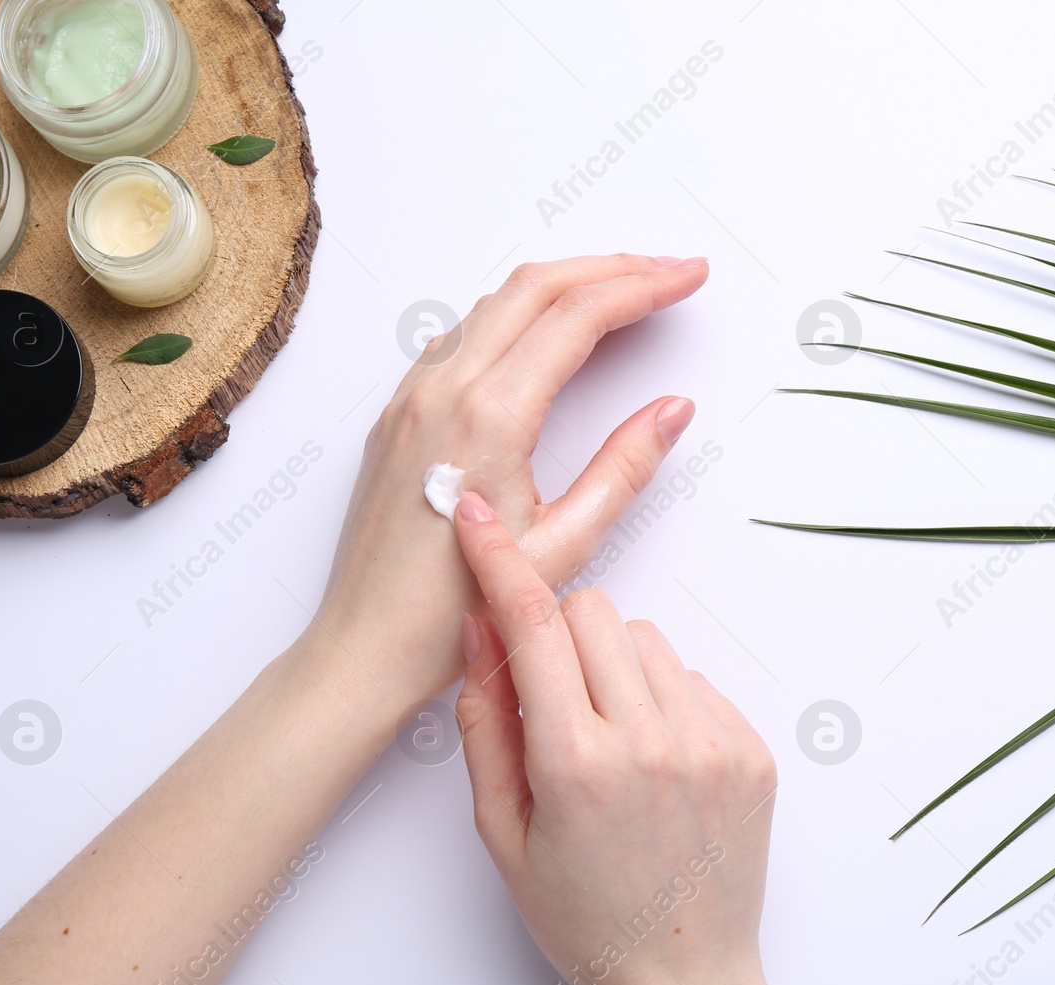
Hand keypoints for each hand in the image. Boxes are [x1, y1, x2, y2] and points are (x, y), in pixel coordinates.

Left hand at [310, 254, 708, 702]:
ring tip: (618, 292)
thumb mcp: (563, 546)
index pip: (578, 317)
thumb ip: (624, 469)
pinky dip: (514, 314)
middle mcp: (442, 390)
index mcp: (488, 417)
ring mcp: (412, 397)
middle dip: (610, 268)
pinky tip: (543, 333)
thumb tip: (671, 409)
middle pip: (536, 287)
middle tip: (667, 271)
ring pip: (495, 304)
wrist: (367, 646)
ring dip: (561, 285)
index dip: (642, 287)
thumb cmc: (455, 612)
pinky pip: (460, 335)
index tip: (686, 278)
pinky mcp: (397, 415)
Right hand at [450, 490, 799, 984]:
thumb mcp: (503, 832)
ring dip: (615, 666)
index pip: (533, 624)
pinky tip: (655, 763)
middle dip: (559, 636)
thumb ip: (484, 723)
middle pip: (592, 612)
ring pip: (646, 638)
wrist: (682, 978)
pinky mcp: (752, 751)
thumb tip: (478, 628)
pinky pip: (695, 678)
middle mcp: (651, 743)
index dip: (499, 560)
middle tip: (554, 699)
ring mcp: (712, 744)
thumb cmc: (583, 916)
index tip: (475, 514)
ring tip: (610, 740)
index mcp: (576, 764)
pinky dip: (665, 699)